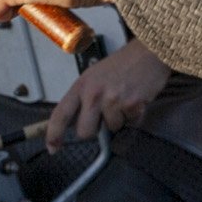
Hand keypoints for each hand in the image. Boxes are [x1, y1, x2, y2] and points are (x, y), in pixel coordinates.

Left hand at [48, 43, 171, 146]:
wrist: (148, 53)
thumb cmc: (122, 64)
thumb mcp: (94, 76)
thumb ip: (83, 98)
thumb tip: (76, 123)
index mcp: (81, 86)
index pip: (60, 115)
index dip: (54, 134)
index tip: (53, 148)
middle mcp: (94, 93)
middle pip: (85, 132)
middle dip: (95, 129)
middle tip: (104, 116)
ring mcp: (113, 100)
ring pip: (112, 128)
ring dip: (120, 118)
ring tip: (125, 99)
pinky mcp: (132, 104)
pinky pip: (131, 123)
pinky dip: (135, 115)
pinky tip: (136, 99)